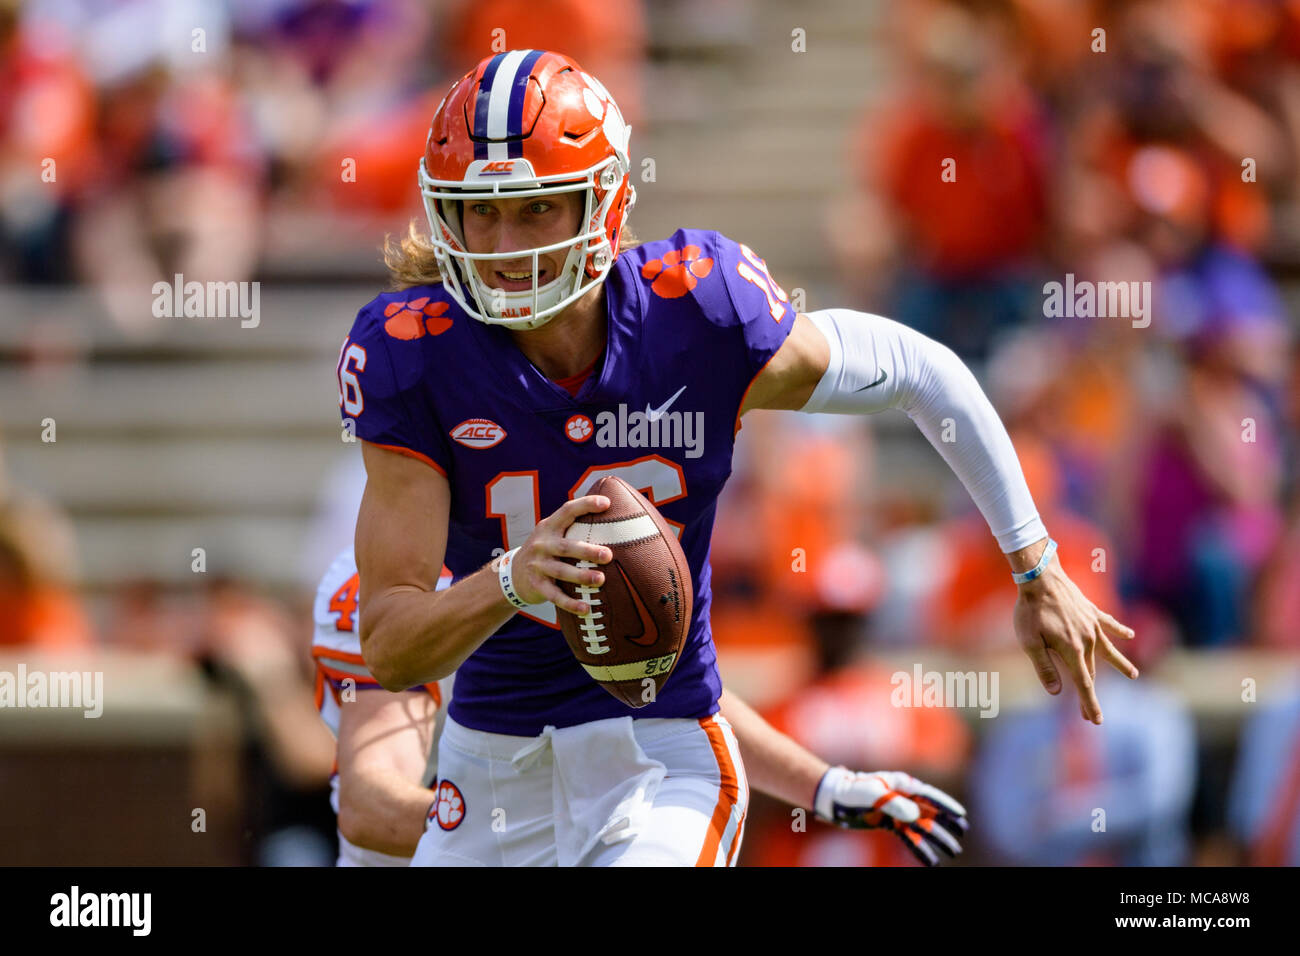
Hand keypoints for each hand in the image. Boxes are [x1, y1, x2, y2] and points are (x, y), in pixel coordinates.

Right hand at [505, 494, 612, 614]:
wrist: (512, 574)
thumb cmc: (545, 550)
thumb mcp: (552, 534)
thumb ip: (573, 527)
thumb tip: (612, 517)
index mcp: (549, 527)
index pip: (567, 511)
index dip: (585, 505)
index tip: (607, 503)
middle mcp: (542, 544)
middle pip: (565, 546)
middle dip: (587, 551)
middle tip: (608, 555)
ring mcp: (537, 565)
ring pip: (561, 571)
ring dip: (581, 576)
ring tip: (600, 580)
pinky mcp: (536, 585)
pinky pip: (555, 596)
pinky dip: (570, 603)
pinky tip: (586, 609)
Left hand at [813, 768, 968, 865]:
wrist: (833, 799)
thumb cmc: (851, 791)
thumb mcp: (871, 795)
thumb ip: (893, 803)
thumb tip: (915, 816)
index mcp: (900, 784)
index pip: (928, 795)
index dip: (945, 805)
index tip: (961, 815)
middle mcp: (902, 797)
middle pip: (930, 811)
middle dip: (947, 823)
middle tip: (963, 833)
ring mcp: (897, 810)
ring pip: (922, 827)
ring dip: (937, 838)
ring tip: (953, 851)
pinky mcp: (889, 823)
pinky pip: (908, 838)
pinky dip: (920, 848)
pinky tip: (932, 861)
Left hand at [1013, 556, 1137, 724]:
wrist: (1041, 577)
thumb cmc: (1031, 610)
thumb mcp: (1029, 642)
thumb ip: (1044, 667)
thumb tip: (1056, 692)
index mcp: (1072, 650)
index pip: (1083, 683)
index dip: (1089, 703)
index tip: (1096, 721)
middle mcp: (1088, 640)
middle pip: (1092, 671)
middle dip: (1090, 694)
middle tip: (1090, 715)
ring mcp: (1092, 625)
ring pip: (1108, 649)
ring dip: (1120, 663)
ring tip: (1134, 675)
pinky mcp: (1091, 611)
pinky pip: (1109, 624)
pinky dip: (1119, 630)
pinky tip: (1129, 634)